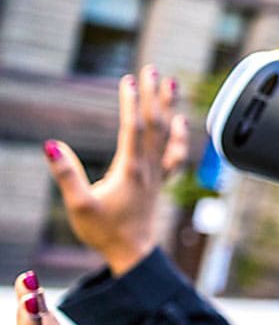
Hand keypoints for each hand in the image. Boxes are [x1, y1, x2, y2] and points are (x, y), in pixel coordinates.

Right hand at [46, 67, 190, 276]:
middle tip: (153, 69)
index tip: (129, 79)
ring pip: (167, 135)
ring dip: (168, 108)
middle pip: (154, 125)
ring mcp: (157, 174)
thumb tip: (51, 144)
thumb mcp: (79, 205)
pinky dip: (179, 135)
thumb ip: (66, 174)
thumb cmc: (104, 232)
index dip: (132, 102)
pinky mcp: (159, 182)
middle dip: (153, 95)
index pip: (133, 128)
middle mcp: (148, 168)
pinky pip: (174, 153)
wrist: (133, 254)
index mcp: (130, 169)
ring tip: (172, 83)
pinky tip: (181, 121)